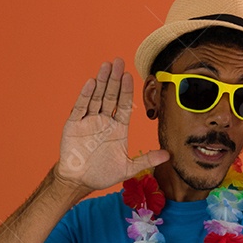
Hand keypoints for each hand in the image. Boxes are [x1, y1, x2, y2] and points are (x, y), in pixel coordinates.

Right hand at [53, 57, 169, 192]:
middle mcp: (104, 121)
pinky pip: (80, 107)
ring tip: (106, 66)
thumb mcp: (128, 168)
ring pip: (96, 97)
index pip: (124, 105)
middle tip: (119, 61)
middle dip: (115, 80)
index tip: (131, 76)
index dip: (127, 91)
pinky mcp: (74, 124)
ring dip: (102, 82)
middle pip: (111, 96)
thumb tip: (168, 155)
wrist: (79, 180)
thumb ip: (146, 160)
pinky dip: (86, 95)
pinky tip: (91, 83)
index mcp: (118, 128)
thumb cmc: (103, 173)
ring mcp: (89, 121)